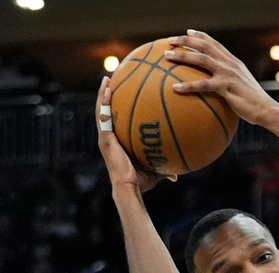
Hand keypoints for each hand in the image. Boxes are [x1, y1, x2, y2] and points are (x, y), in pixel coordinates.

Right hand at [95, 77, 171, 191]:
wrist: (129, 188)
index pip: (116, 121)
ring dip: (103, 94)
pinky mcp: (105, 138)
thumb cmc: (142, 182)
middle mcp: (109, 137)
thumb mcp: (155, 170)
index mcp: (118, 142)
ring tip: (107, 78)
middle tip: (113, 80)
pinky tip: (108, 90)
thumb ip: (164, 168)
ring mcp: (106, 137)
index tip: (121, 94)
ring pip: (101, 111)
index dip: (116, 108)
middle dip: (108, 96)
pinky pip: (103, 116)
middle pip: (106, 112)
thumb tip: (176, 174)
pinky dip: (104, 102)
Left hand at [165, 30, 278, 124]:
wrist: (267, 110)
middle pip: (204, 46)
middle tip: (169, 41)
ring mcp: (228, 74)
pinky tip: (175, 87)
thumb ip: (230, 81)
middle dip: (185, 40)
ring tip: (166, 56)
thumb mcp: (243, 86)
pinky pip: (202, 85)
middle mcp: (230, 64)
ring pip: (201, 59)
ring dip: (182, 56)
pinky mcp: (226, 87)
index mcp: (234, 62)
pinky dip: (188, 85)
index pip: (215, 43)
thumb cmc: (254, 103)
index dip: (200, 36)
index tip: (187, 32)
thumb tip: (218, 87)